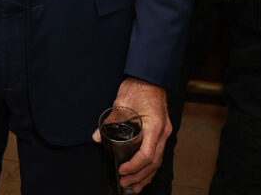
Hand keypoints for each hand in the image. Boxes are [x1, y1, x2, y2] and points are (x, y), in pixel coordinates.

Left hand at [92, 77, 170, 192]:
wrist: (149, 76)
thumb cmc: (137, 87)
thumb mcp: (121, 103)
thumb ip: (110, 121)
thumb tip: (96, 137)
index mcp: (155, 127)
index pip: (147, 155)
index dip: (134, 166)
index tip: (122, 170)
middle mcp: (163, 132)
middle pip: (154, 162)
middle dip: (139, 176)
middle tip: (124, 183)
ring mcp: (164, 132)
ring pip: (158, 160)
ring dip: (146, 175)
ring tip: (133, 187)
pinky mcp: (161, 131)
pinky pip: (158, 153)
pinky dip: (149, 165)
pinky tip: (142, 173)